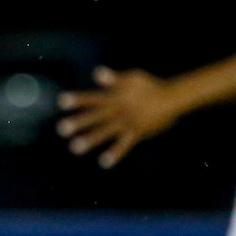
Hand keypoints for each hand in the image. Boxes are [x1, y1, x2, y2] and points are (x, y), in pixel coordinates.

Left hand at [57, 67, 179, 167]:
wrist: (173, 99)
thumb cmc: (150, 86)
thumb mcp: (133, 78)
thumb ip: (114, 79)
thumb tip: (97, 72)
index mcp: (116, 97)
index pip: (94, 98)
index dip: (79, 100)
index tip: (61, 102)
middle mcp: (119, 111)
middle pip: (96, 117)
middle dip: (79, 123)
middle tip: (61, 129)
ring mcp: (127, 123)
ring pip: (107, 132)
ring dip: (91, 140)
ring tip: (74, 148)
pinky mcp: (137, 134)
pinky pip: (125, 145)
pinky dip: (116, 154)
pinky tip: (103, 163)